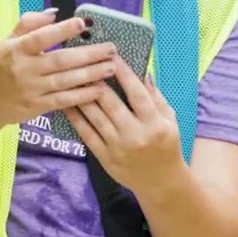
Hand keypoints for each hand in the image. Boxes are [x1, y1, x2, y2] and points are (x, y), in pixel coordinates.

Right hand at [0, 10, 117, 127]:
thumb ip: (29, 24)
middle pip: (60, 60)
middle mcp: (24, 69)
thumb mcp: (8, 41)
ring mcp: (32, 90)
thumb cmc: (2, 66)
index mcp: (16, 50)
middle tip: (111, 49)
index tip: (82, 23)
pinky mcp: (38, 107)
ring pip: (66, 81)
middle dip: (88, 54)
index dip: (61, 31)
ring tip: (111, 67)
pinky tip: (100, 89)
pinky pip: (64, 100)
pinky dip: (83, 95)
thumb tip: (54, 12)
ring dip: (91, 74)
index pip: (40, 38)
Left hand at [63, 58, 184, 192]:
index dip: (124, 73)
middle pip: (110, 102)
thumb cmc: (167, 145)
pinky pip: (85, 133)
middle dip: (97, 80)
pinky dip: (75, 117)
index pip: (136, 93)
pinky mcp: (104, 157)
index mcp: (154, 124)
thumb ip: (155, 96)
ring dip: (81, 95)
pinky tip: (67, 103)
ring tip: (72, 78)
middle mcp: (134, 135)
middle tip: (85, 63)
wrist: (159, 181)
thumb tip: (143, 71)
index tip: (112, 55)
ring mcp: (117, 147)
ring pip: (94, 116)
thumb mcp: (169, 119)